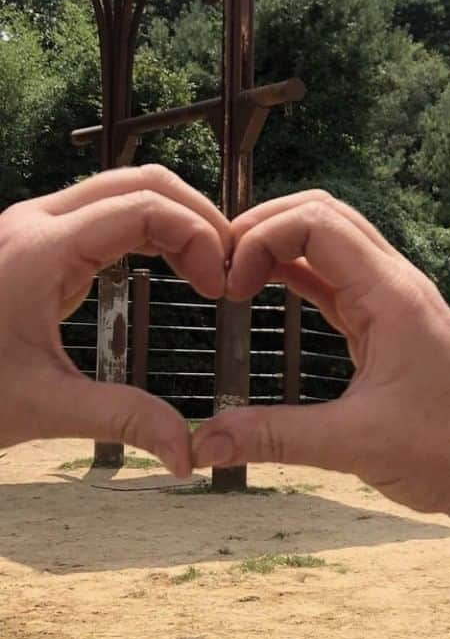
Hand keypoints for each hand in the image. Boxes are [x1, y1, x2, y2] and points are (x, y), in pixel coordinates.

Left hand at [0, 166, 228, 474]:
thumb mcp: (43, 408)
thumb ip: (124, 421)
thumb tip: (189, 456)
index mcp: (39, 250)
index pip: (145, 208)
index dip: (199, 238)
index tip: (220, 288)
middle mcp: (35, 222)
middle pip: (141, 182)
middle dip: (198, 217)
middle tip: (228, 269)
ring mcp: (33, 226)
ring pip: (126, 188)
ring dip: (177, 218)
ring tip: (209, 267)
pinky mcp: (35, 240)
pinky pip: (108, 211)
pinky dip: (151, 228)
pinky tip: (174, 267)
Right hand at [192, 192, 449, 528]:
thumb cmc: (445, 451)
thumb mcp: (353, 444)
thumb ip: (274, 437)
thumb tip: (200, 444)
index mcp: (393, 295)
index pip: (319, 223)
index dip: (262, 236)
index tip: (228, 286)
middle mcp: (398, 284)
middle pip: (326, 215)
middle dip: (267, 225)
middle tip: (219, 264)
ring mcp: (398, 300)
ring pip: (335, 240)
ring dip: (283, 243)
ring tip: (233, 273)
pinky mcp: (393, 323)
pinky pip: (341, 277)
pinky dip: (301, 272)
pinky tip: (266, 286)